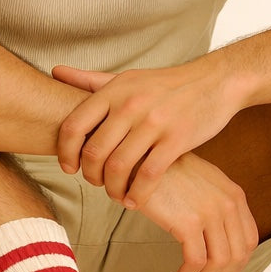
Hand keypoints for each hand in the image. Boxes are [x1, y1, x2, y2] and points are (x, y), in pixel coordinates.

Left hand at [52, 62, 241, 208]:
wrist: (214, 81)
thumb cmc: (166, 84)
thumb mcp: (127, 78)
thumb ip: (90, 80)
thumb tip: (55, 71)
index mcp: (115, 90)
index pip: (74, 125)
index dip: (65, 152)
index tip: (69, 167)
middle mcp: (131, 104)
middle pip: (94, 152)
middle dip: (90, 176)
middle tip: (96, 183)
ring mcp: (154, 122)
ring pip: (119, 168)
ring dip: (112, 190)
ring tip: (116, 194)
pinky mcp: (176, 140)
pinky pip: (148, 176)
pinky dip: (137, 194)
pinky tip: (135, 200)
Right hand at [135, 151, 258, 271]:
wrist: (141, 157)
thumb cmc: (166, 171)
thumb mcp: (202, 183)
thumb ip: (217, 206)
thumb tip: (218, 243)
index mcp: (234, 195)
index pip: (248, 240)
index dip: (236, 265)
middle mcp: (227, 203)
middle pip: (236, 256)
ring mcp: (210, 212)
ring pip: (217, 263)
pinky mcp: (189, 222)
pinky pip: (195, 262)